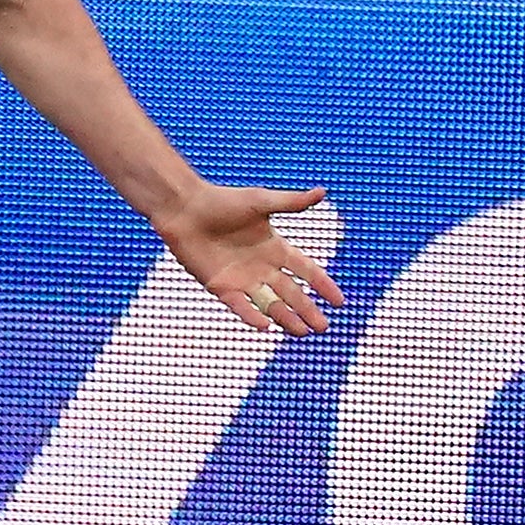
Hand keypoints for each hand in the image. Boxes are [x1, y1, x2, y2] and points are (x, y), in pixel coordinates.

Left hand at [161, 183, 343, 335]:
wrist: (185, 210)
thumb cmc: (222, 201)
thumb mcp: (261, 202)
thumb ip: (291, 203)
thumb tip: (322, 192)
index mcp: (274, 247)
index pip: (305, 270)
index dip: (322, 285)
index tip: (339, 301)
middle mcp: (261, 266)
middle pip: (291, 293)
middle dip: (307, 309)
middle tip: (322, 327)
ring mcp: (241, 279)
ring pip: (269, 304)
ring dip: (285, 318)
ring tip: (302, 332)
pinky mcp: (220, 287)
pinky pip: (240, 306)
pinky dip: (252, 316)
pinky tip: (266, 326)